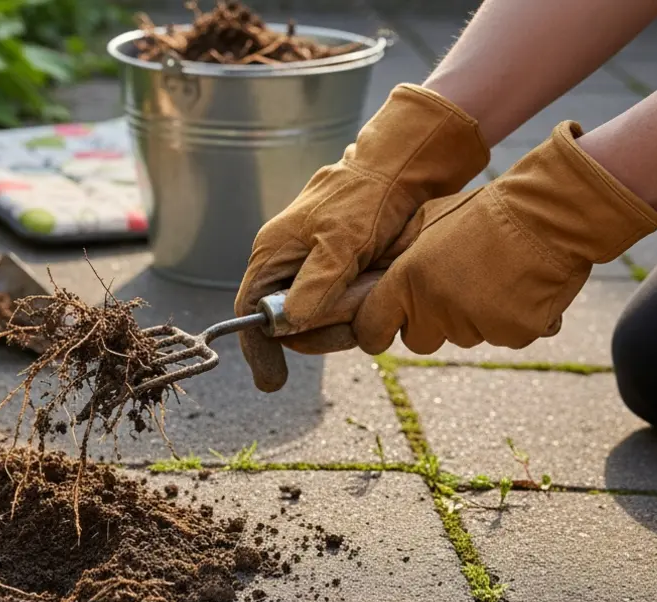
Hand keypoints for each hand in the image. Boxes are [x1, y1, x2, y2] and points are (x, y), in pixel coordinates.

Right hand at [235, 84, 488, 391]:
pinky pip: (339, 304)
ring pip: (317, 317)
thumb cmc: (368, 195)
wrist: (405, 165)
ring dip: (343, 321)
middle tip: (352, 332)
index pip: (250, 313)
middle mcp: (287, 262)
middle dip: (318, 334)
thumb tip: (286, 326)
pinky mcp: (338, 269)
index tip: (274, 381)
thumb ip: (315, 285)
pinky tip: (378, 298)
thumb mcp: (342, 242)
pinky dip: (357, 309)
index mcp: (273, 253)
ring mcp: (312, 266)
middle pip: (286, 322)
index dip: (259, 350)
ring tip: (372, 303)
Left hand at [353, 121, 656, 354]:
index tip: (381, 330)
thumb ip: (398, 254)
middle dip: (429, 324)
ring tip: (495, 276)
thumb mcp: (427, 219)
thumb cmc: (484, 211)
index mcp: (408, 280)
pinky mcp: (513, 333)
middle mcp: (437, 308)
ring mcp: (477, 324)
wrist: (549, 211)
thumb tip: (374, 275)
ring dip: (473, 317)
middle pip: (419, 341)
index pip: (371, 328)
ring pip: (464, 336)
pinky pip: (503, 335)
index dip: (374, 332)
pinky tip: (521, 286)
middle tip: (453, 289)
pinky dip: (511, 318)